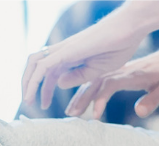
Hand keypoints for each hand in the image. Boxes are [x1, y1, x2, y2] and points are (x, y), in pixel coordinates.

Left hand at [21, 14, 145, 109]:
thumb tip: (59, 84)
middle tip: (29, 104)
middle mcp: (64, 51)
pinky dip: (35, 80)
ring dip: (28, 82)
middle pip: (37, 65)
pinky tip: (32, 94)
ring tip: (27, 101)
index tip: (44, 105)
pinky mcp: (68, 51)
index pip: (49, 72)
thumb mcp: (96, 70)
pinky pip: (45, 66)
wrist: (130, 28)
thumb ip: (77, 77)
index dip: (44, 89)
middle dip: (29, 84)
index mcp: (71, 55)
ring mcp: (65, 49)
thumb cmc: (120, 45)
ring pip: (36, 64)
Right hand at [66, 38, 158, 119]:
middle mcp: (124, 70)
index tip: (95, 115)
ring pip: (95, 81)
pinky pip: (100, 81)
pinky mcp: (120, 74)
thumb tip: (140, 112)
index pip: (111, 83)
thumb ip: (154, 100)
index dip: (100, 98)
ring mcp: (121, 71)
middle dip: (82, 97)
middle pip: (97, 81)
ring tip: (71, 112)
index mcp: (134, 74)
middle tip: (71, 115)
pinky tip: (82, 103)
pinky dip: (88, 91)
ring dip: (82, 95)